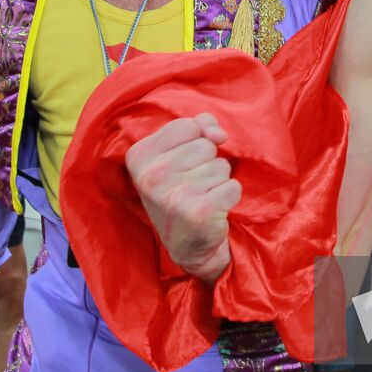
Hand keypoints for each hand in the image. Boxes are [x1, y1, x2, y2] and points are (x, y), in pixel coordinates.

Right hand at [125, 113, 240, 281]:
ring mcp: (174, 195)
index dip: (196, 140)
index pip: (187, 126)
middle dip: (207, 163)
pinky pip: (233, 186)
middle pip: (205, 146)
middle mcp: (151, 176)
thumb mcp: (177, 154)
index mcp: (139, 156)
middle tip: (192, 186)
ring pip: (221, 166)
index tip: (184, 163)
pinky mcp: (199, 212)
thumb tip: (218, 134)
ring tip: (201, 197)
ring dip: (218, 181)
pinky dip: (228, 197)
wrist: (188, 245)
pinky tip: (212, 209)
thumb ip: (198, 127)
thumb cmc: (182, 190)